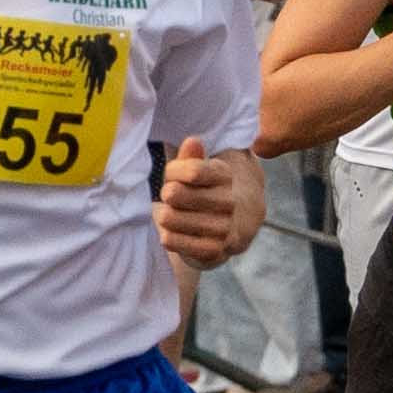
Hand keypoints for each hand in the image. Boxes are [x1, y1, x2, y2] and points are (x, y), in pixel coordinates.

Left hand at [152, 141, 257, 269]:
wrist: (226, 230)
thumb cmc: (199, 192)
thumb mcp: (195, 171)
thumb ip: (190, 157)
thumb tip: (193, 141)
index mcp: (224, 176)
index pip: (190, 170)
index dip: (172, 172)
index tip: (171, 175)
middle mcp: (228, 201)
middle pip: (175, 193)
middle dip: (166, 195)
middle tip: (170, 198)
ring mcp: (223, 227)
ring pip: (170, 217)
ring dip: (164, 216)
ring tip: (169, 215)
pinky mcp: (213, 251)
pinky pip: (173, 241)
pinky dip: (167, 236)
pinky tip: (169, 232)